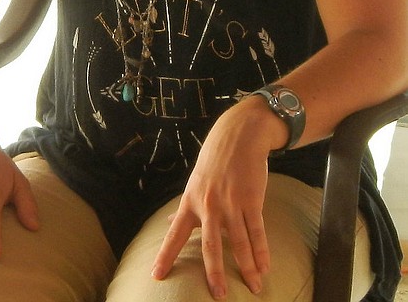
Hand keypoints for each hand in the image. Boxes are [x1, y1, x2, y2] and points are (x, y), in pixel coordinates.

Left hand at [151, 100, 279, 297]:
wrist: (237, 137)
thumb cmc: (214, 163)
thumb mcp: (194, 183)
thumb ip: (186, 207)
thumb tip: (171, 222)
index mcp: (190, 202)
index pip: (174, 234)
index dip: (166, 255)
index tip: (156, 275)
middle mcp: (208, 205)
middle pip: (210, 245)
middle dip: (214, 272)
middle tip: (218, 296)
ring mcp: (231, 203)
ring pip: (240, 243)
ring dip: (248, 268)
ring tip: (254, 288)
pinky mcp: (252, 200)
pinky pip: (257, 232)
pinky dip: (262, 252)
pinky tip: (265, 267)